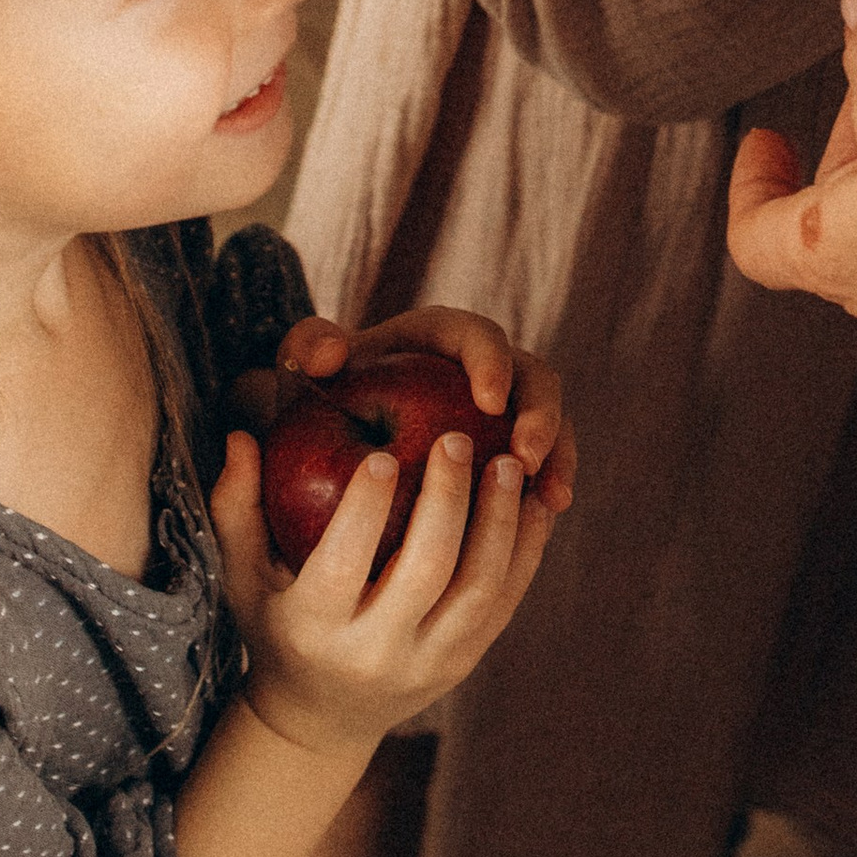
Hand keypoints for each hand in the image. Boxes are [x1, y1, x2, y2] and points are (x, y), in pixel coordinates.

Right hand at [210, 410, 554, 762]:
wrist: (321, 719)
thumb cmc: (278, 626)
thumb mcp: (243, 577)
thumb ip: (237, 507)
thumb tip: (240, 436)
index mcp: (314, 628)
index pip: (342, 566)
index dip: (364, 510)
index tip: (383, 453)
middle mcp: (374, 651)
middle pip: (424, 571)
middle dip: (445, 500)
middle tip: (454, 438)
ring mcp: (428, 663)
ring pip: (478, 590)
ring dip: (499, 521)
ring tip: (507, 461)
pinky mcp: (465, 663)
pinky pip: (505, 603)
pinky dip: (525, 550)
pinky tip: (533, 500)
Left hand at [279, 305, 576, 514]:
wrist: (327, 441)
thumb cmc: (315, 399)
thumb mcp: (298, 371)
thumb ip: (304, 347)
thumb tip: (331, 351)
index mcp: (440, 336)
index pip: (480, 337)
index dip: (493, 364)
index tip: (489, 401)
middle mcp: (483, 368)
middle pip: (535, 378)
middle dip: (542, 416)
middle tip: (527, 458)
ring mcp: (504, 415)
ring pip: (551, 425)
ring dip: (558, 458)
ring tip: (552, 498)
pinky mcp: (508, 456)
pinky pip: (540, 469)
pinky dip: (546, 491)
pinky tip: (544, 521)